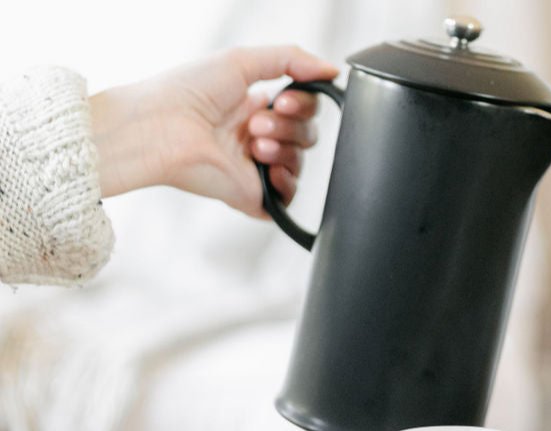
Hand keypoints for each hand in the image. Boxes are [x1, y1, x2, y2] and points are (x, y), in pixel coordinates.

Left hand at [90, 45, 338, 216]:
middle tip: (256, 124)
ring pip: (300, 161)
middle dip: (289, 125)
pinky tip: (269, 168)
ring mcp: (256, 169)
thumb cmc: (186, 93)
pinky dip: (287, 181)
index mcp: (255, 108)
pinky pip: (290, 195)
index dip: (302, 103)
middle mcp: (258, 139)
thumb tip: (333, 70)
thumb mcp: (242, 60)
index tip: (280, 99)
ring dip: (284, 148)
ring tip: (253, 144)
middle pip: (307, 134)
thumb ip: (292, 59)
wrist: (161, 128)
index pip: (304, 108)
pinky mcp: (253, 196)